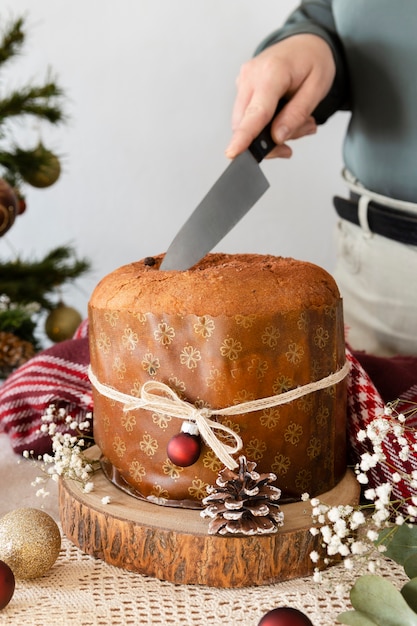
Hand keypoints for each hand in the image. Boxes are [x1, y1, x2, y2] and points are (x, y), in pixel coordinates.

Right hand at [226, 34, 335, 158]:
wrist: (306, 42)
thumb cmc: (314, 60)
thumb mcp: (317, 87)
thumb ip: (297, 114)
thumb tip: (277, 137)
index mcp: (271, 72)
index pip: (255, 113)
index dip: (244, 136)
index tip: (233, 153)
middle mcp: (251, 76)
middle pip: (247, 124)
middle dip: (271, 140)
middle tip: (303, 130)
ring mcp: (243, 81)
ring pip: (247, 124)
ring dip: (272, 132)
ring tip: (300, 121)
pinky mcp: (243, 88)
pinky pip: (249, 117)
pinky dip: (268, 124)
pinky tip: (286, 115)